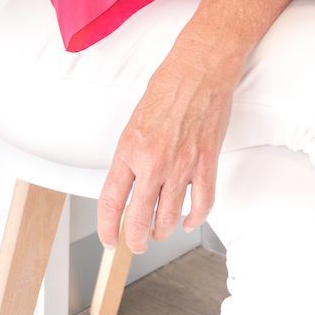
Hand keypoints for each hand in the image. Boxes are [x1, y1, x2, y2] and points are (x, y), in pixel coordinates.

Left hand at [95, 46, 237, 254]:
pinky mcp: (206, 163)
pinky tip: (188, 221)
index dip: (108, 228)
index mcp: (130, 151)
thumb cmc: (167, 89)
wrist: (199, 71)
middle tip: (136, 244)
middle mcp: (154, 162)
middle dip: (136, 239)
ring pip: (169, 216)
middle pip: (140, 218)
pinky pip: (202, 203)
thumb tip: (129, 185)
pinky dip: (195, 219)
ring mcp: (182, 165)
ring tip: (160, 232)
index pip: (111, 202)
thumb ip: (131, 157)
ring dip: (162, 231)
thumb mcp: (134, 124)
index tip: (110, 239)